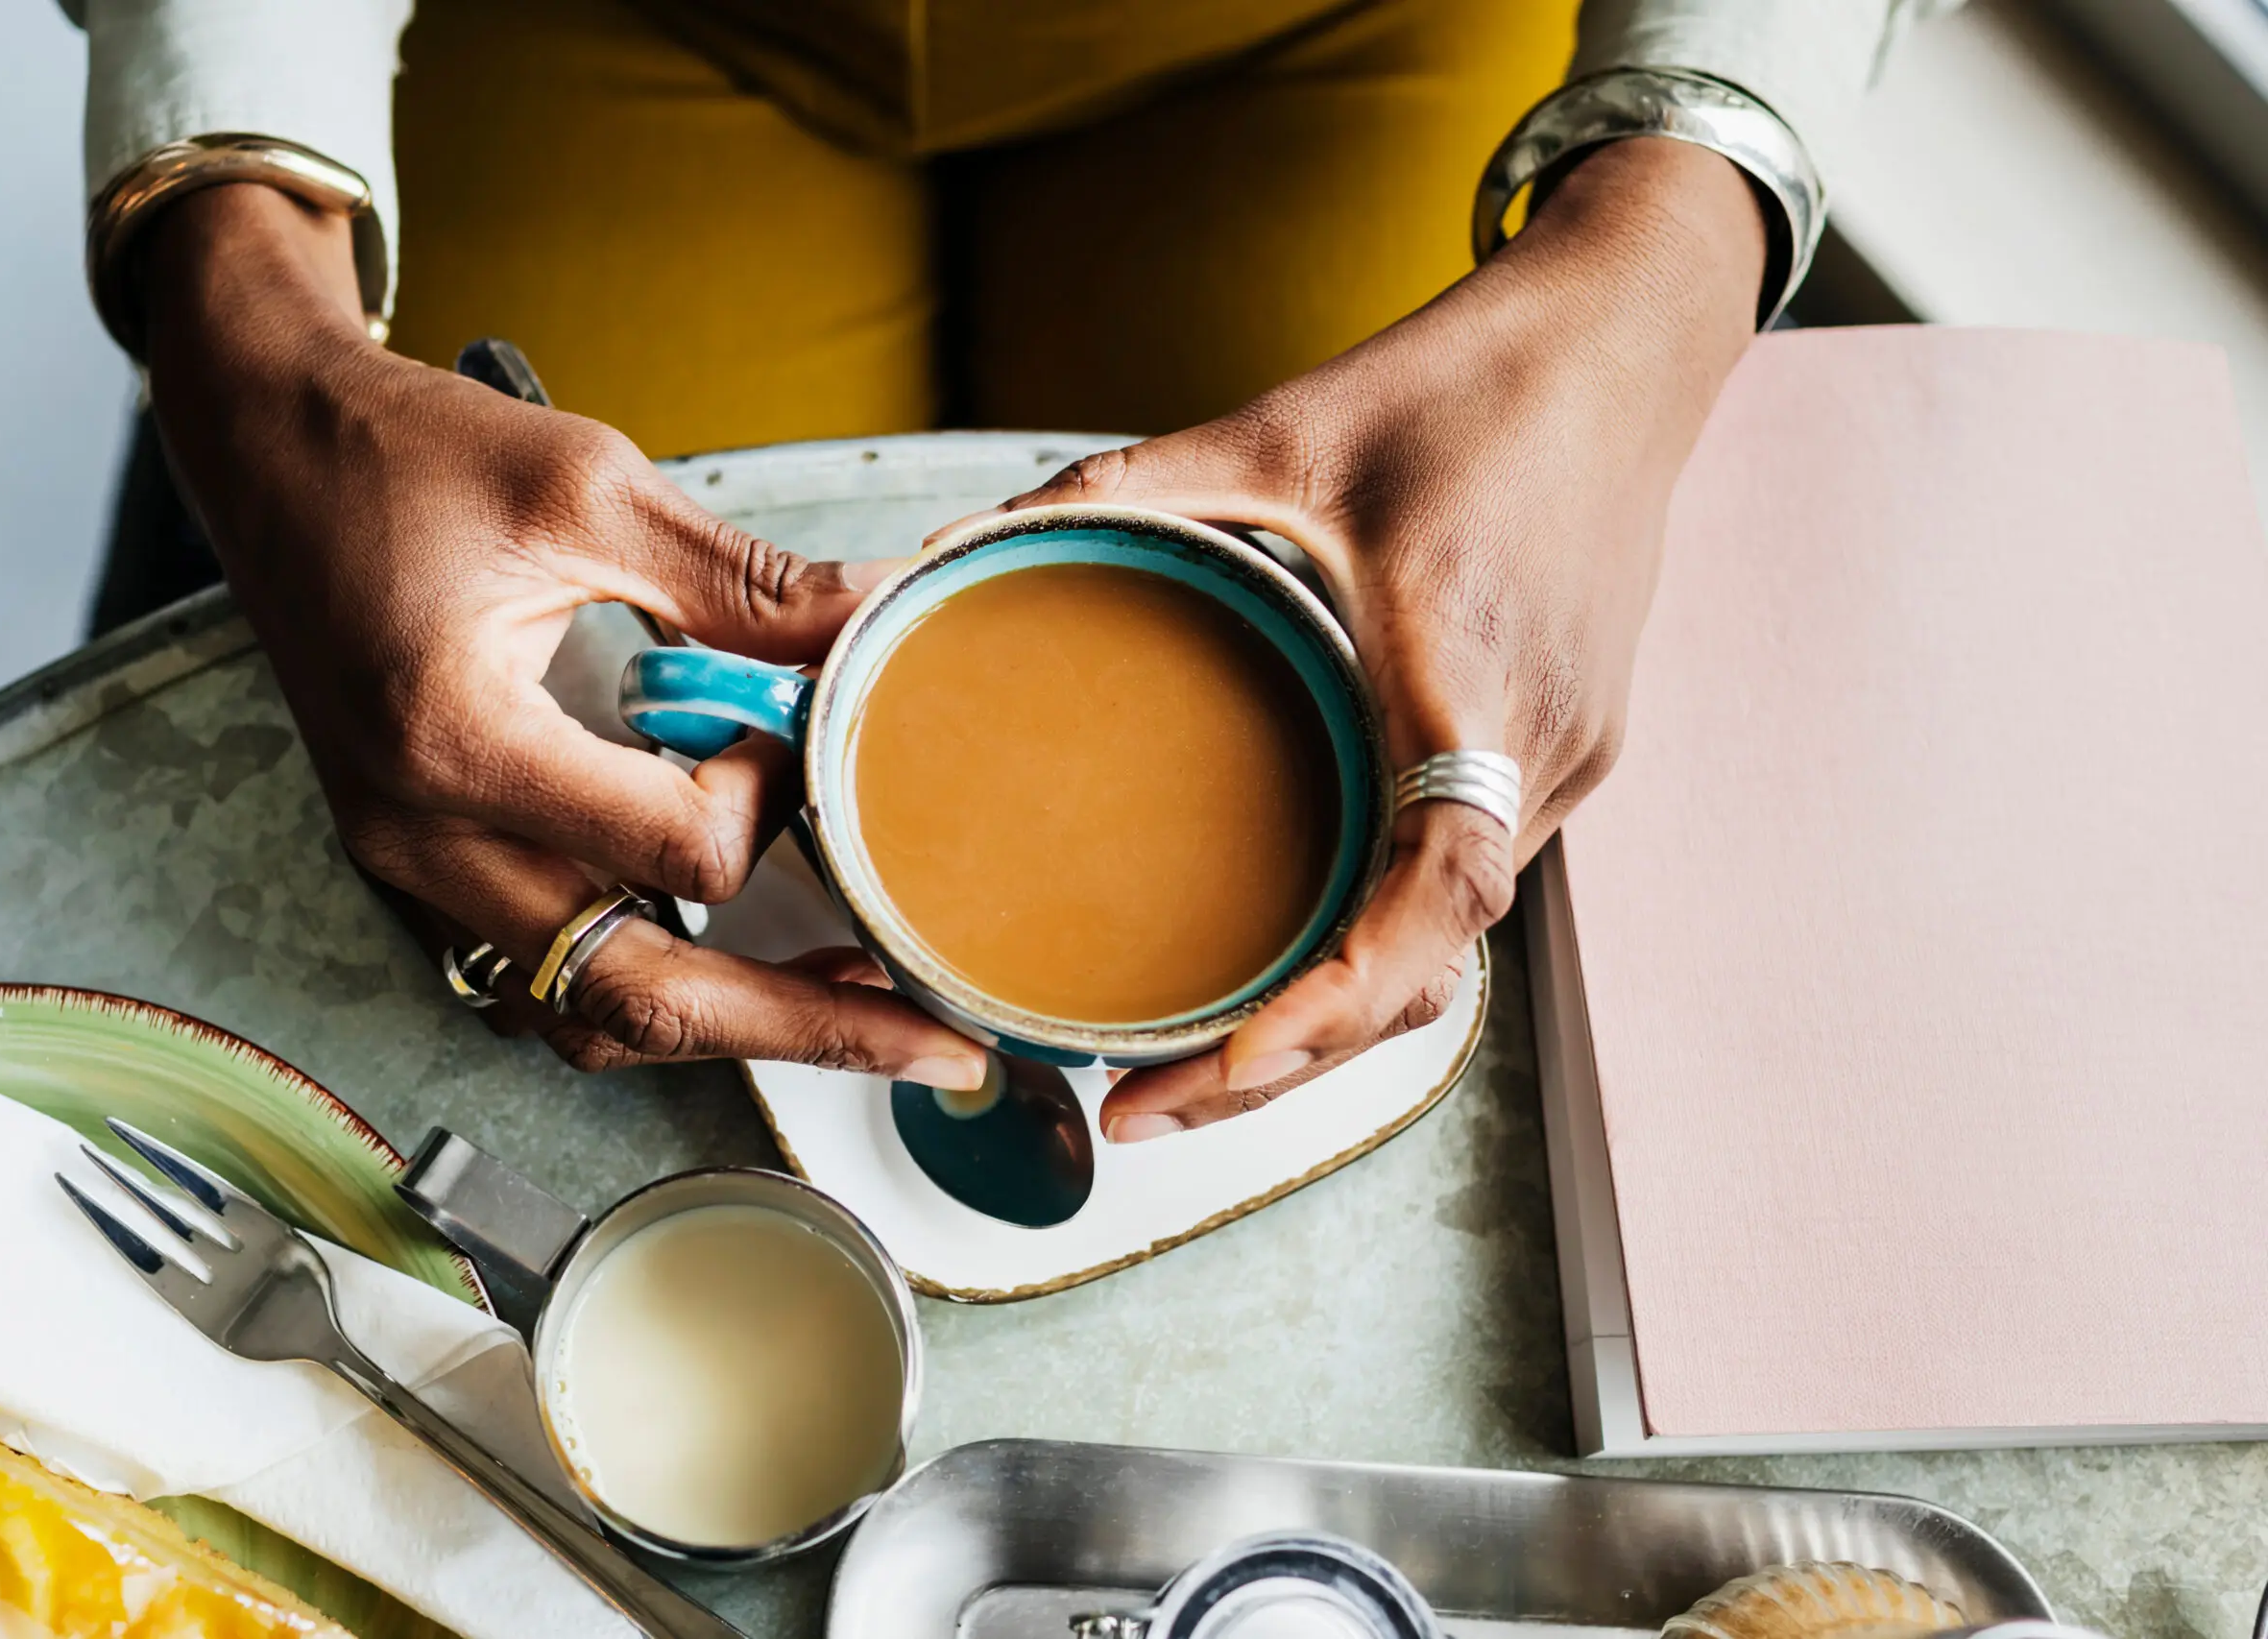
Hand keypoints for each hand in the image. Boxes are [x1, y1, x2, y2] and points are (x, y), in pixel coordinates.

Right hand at [137, 185, 987, 1088]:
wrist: (263, 445)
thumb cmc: (404, 450)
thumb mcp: (588, 485)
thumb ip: (743, 580)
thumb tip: (881, 619)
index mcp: (459, 744)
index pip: (679, 854)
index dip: (773, 798)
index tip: (791, 718)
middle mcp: (425, 838)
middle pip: (643, 1000)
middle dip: (807, 1029)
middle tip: (942, 1048)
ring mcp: (414, 867)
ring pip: (592, 1013)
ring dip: (730, 1023)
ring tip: (856, 1004)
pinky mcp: (422, 863)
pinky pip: (547, 974)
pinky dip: (652, 985)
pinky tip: (736, 951)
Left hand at [968, 138, 1769, 1138]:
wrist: (1628, 339)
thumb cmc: (1469, 381)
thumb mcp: (1279, 428)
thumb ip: (1118, 493)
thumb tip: (951, 546)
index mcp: (1470, 673)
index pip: (1435, 896)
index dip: (1333, 1003)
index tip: (1219, 1069)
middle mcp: (1539, 746)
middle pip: (1430, 966)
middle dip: (1290, 1062)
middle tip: (1138, 1108)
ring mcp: (1570, 758)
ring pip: (1453, 943)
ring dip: (1335, 1022)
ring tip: (1195, 1063)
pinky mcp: (1567, 748)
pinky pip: (1471, 883)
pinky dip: (1381, 948)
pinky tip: (1292, 958)